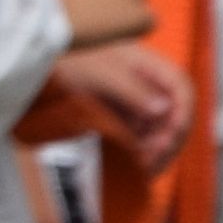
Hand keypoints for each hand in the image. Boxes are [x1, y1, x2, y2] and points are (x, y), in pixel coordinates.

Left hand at [42, 36, 190, 169]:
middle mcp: (146, 81)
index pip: (181, 87)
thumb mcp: (100, 72)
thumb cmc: (69, 57)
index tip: (173, 135)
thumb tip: (163, 109)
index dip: (183, 112)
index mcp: (147, 63)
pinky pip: (139, 133)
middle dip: (169, 138)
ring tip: (143, 167)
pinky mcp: (121, 111)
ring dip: (155, 149)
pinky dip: (140, 149)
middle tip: (153, 161)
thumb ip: (132, 90)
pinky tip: (135, 165)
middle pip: (173, 112)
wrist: (39, 54)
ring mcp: (134, 97)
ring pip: (158, 127)